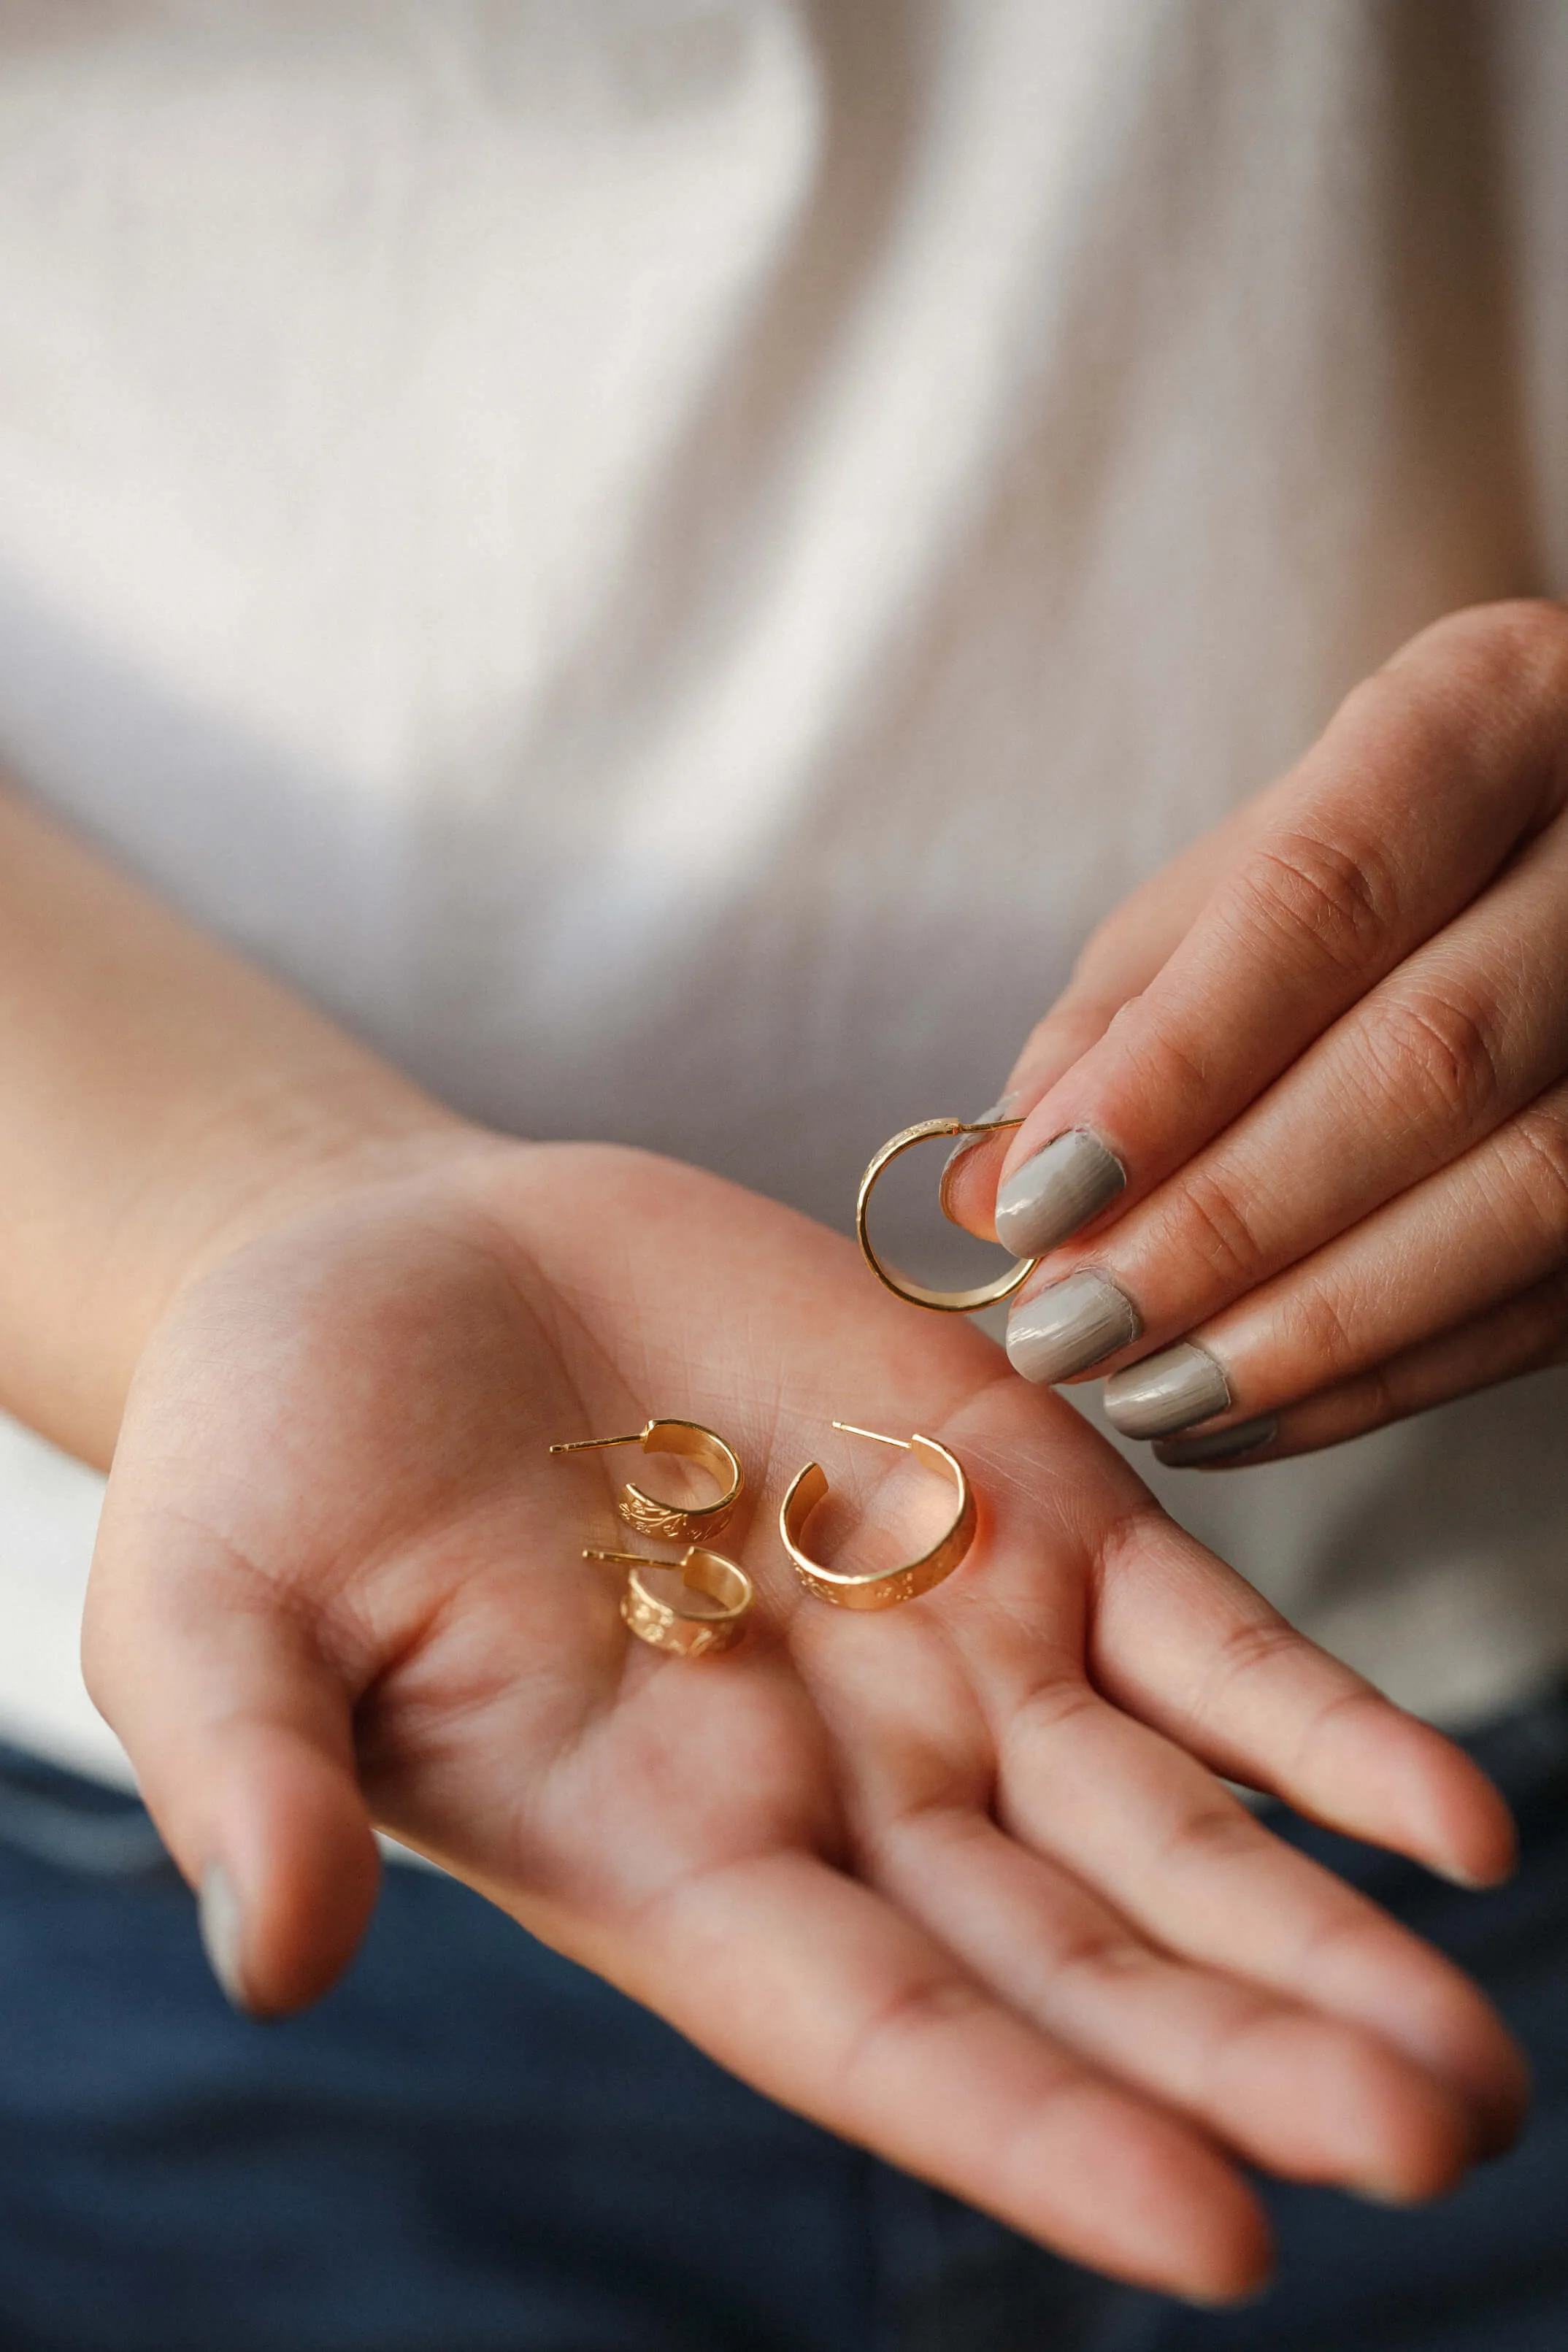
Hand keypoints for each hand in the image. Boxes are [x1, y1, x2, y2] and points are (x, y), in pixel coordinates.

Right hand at [84, 1130, 1521, 2299]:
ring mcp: (939, 1642)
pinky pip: (1192, 1631)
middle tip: (1434, 2134)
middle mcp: (835, 1787)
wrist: (394, 1270)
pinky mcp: (1002, 1493)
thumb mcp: (217, 1607)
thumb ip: (254, 1771)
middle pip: (1070, 1957)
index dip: (1031, 2126)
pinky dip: (1315, 1720)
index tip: (1214, 2233)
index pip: (872, 2027)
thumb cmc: (275, 1457)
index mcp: (658, 1851)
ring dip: (1322, 1925)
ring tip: (1478, 2045)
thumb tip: (275, 1956)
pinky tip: (1447, 1813)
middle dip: (1248, 2054)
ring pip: (1166, 1823)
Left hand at [944, 600, 1567, 1464]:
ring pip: (1525, 1194)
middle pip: (1428, 1060)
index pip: (1323, 894)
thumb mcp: (1242, 883)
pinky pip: (1558, 1292)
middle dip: (1224, 1225)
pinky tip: (1250, 1413)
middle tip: (1067, 1331)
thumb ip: (1119, 1019)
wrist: (1565, 865)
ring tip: (1147, 1394)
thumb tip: (989, 1196)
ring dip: (1310, 1328)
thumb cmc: (1377, 862)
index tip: (1040, 1200)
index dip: (1174, 1067)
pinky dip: (1394, 1375)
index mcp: (1492, 712)